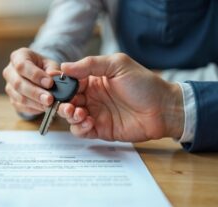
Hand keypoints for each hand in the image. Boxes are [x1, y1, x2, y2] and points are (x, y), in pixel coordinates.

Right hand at [3, 48, 59, 114]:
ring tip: (49, 105)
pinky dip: (34, 108)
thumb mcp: (50, 64)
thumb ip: (53, 69)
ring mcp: (9, 87)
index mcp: (18, 57)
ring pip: (19, 97)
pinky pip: (22, 106)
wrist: (36, 76)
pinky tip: (44, 108)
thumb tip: (55, 76)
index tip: (50, 83)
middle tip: (50, 99)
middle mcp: (9, 72)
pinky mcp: (12, 100)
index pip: (22, 66)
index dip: (35, 75)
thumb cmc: (43, 67)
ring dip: (35, 103)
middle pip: (18, 83)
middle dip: (35, 92)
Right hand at [58, 54, 183, 141]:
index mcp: (93, 80)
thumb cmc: (144, 84)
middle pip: (67, 101)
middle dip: (62, 103)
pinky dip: (79, 128)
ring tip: (78, 113)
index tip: (54, 86)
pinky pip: (81, 131)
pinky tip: (88, 122)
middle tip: (67, 105)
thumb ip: (90, 64)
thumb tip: (64, 67)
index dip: (61, 85)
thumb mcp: (117, 65)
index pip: (70, 82)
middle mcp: (92, 97)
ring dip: (69, 116)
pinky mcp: (100, 130)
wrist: (163, 108)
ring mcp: (95, 114)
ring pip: (71, 117)